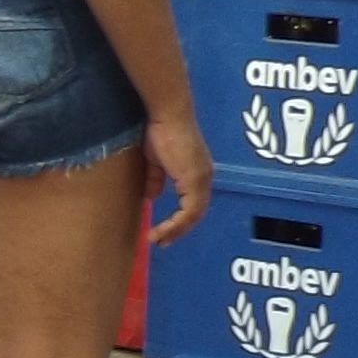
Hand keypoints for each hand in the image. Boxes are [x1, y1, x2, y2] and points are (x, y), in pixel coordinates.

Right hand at [147, 115, 214, 243]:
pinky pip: (189, 211)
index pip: (193, 203)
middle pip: (196, 213)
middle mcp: (205, 177)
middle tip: (162, 242)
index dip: (179, 220)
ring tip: (159, 240)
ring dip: (176, 230)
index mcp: (197, 172)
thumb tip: (152, 195)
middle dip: (178, 230)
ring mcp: (202, 179)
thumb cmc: (160, 131)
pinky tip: (162, 229)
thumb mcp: (155, 161)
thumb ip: (156, 179)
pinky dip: (176, 224)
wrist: (167, 115)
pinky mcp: (195, 180)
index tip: (163, 231)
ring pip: (194, 215)